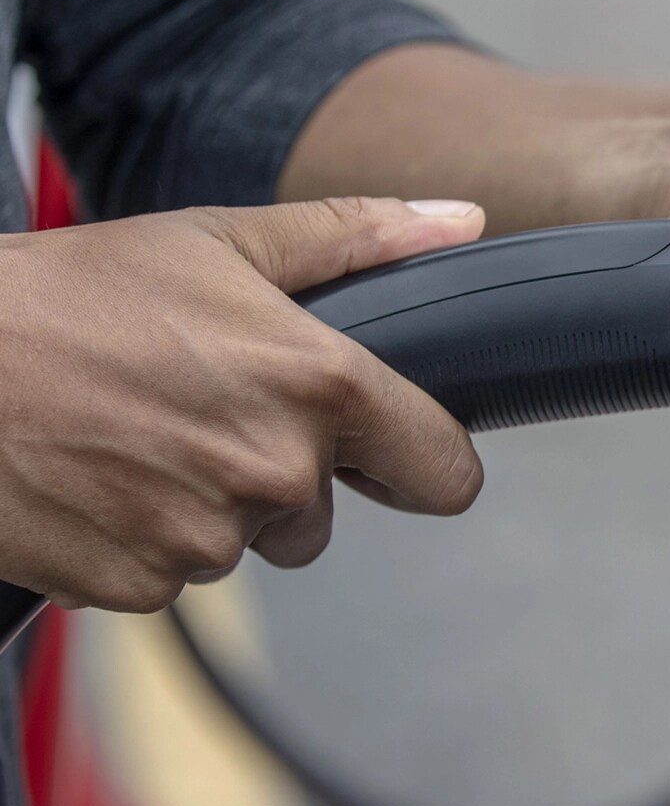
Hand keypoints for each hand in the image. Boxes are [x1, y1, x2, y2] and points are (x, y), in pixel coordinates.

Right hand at [0, 198, 486, 611]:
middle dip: (277, 472)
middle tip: (197, 407)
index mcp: (321, 386)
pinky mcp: (136, 585)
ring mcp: (205, 537)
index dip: (422, 462)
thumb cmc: (74, 290)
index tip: (390, 451)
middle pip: (322, 511)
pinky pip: (168, 575)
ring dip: (203, 503)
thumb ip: (355, 235)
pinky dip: (139, 538)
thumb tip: (459, 220)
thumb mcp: (220, 239)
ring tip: (134, 431)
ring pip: (241, 541)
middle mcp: (277, 471)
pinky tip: (97, 475)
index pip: (444, 472)